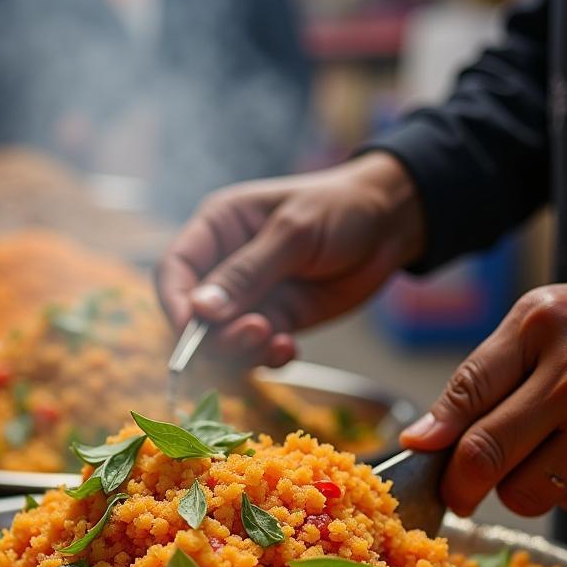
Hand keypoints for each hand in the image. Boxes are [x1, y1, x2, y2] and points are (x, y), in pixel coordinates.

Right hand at [156, 152, 425, 366]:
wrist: (391, 224)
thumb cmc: (339, 208)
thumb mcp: (293, 232)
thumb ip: (247, 272)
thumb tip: (201, 311)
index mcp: (217, 229)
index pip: (175, 271)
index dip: (175, 303)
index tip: (191, 330)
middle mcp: (224, 266)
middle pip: (195, 316)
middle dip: (217, 336)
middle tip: (256, 333)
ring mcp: (250, 297)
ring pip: (224, 341)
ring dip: (244, 352)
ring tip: (278, 343)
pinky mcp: (276, 321)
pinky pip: (257, 352)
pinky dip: (269, 358)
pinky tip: (291, 350)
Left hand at [400, 264, 566, 516]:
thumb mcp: (534, 322)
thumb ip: (475, 378)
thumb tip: (421, 440)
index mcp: (542, 330)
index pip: (466, 399)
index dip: (435, 444)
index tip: (423, 460)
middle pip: (488, 458)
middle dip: (460, 484)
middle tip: (460, 487)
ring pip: (527, 494)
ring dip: (514, 487)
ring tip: (531, 455)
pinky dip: (563, 487)